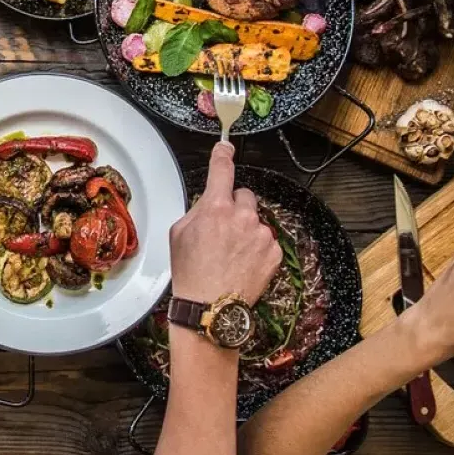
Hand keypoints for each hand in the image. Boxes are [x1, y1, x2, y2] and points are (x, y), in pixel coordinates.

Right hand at [168, 142, 280, 305]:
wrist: (210, 307)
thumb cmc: (190, 272)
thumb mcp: (179, 233)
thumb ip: (198, 210)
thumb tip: (209, 201)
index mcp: (216, 208)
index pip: (222, 170)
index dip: (222, 155)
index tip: (225, 147)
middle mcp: (243, 216)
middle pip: (243, 195)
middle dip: (234, 206)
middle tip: (221, 229)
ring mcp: (262, 234)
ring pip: (255, 219)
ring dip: (246, 228)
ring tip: (231, 253)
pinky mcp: (274, 251)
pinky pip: (266, 239)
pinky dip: (256, 247)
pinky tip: (242, 262)